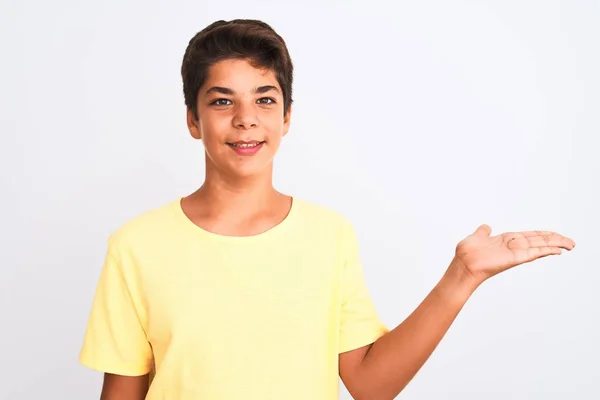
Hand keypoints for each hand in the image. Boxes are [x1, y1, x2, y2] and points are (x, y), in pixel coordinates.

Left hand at [453, 224, 575, 284]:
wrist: (463, 264)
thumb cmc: (467, 253)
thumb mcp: (477, 237)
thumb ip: (483, 232)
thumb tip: (486, 227)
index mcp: (507, 240)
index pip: (530, 236)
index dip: (543, 235)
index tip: (555, 235)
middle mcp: (514, 246)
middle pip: (539, 241)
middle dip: (555, 240)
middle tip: (571, 243)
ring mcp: (516, 252)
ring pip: (540, 246)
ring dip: (556, 245)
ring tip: (570, 245)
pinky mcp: (515, 258)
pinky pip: (534, 253)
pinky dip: (546, 250)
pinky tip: (558, 250)